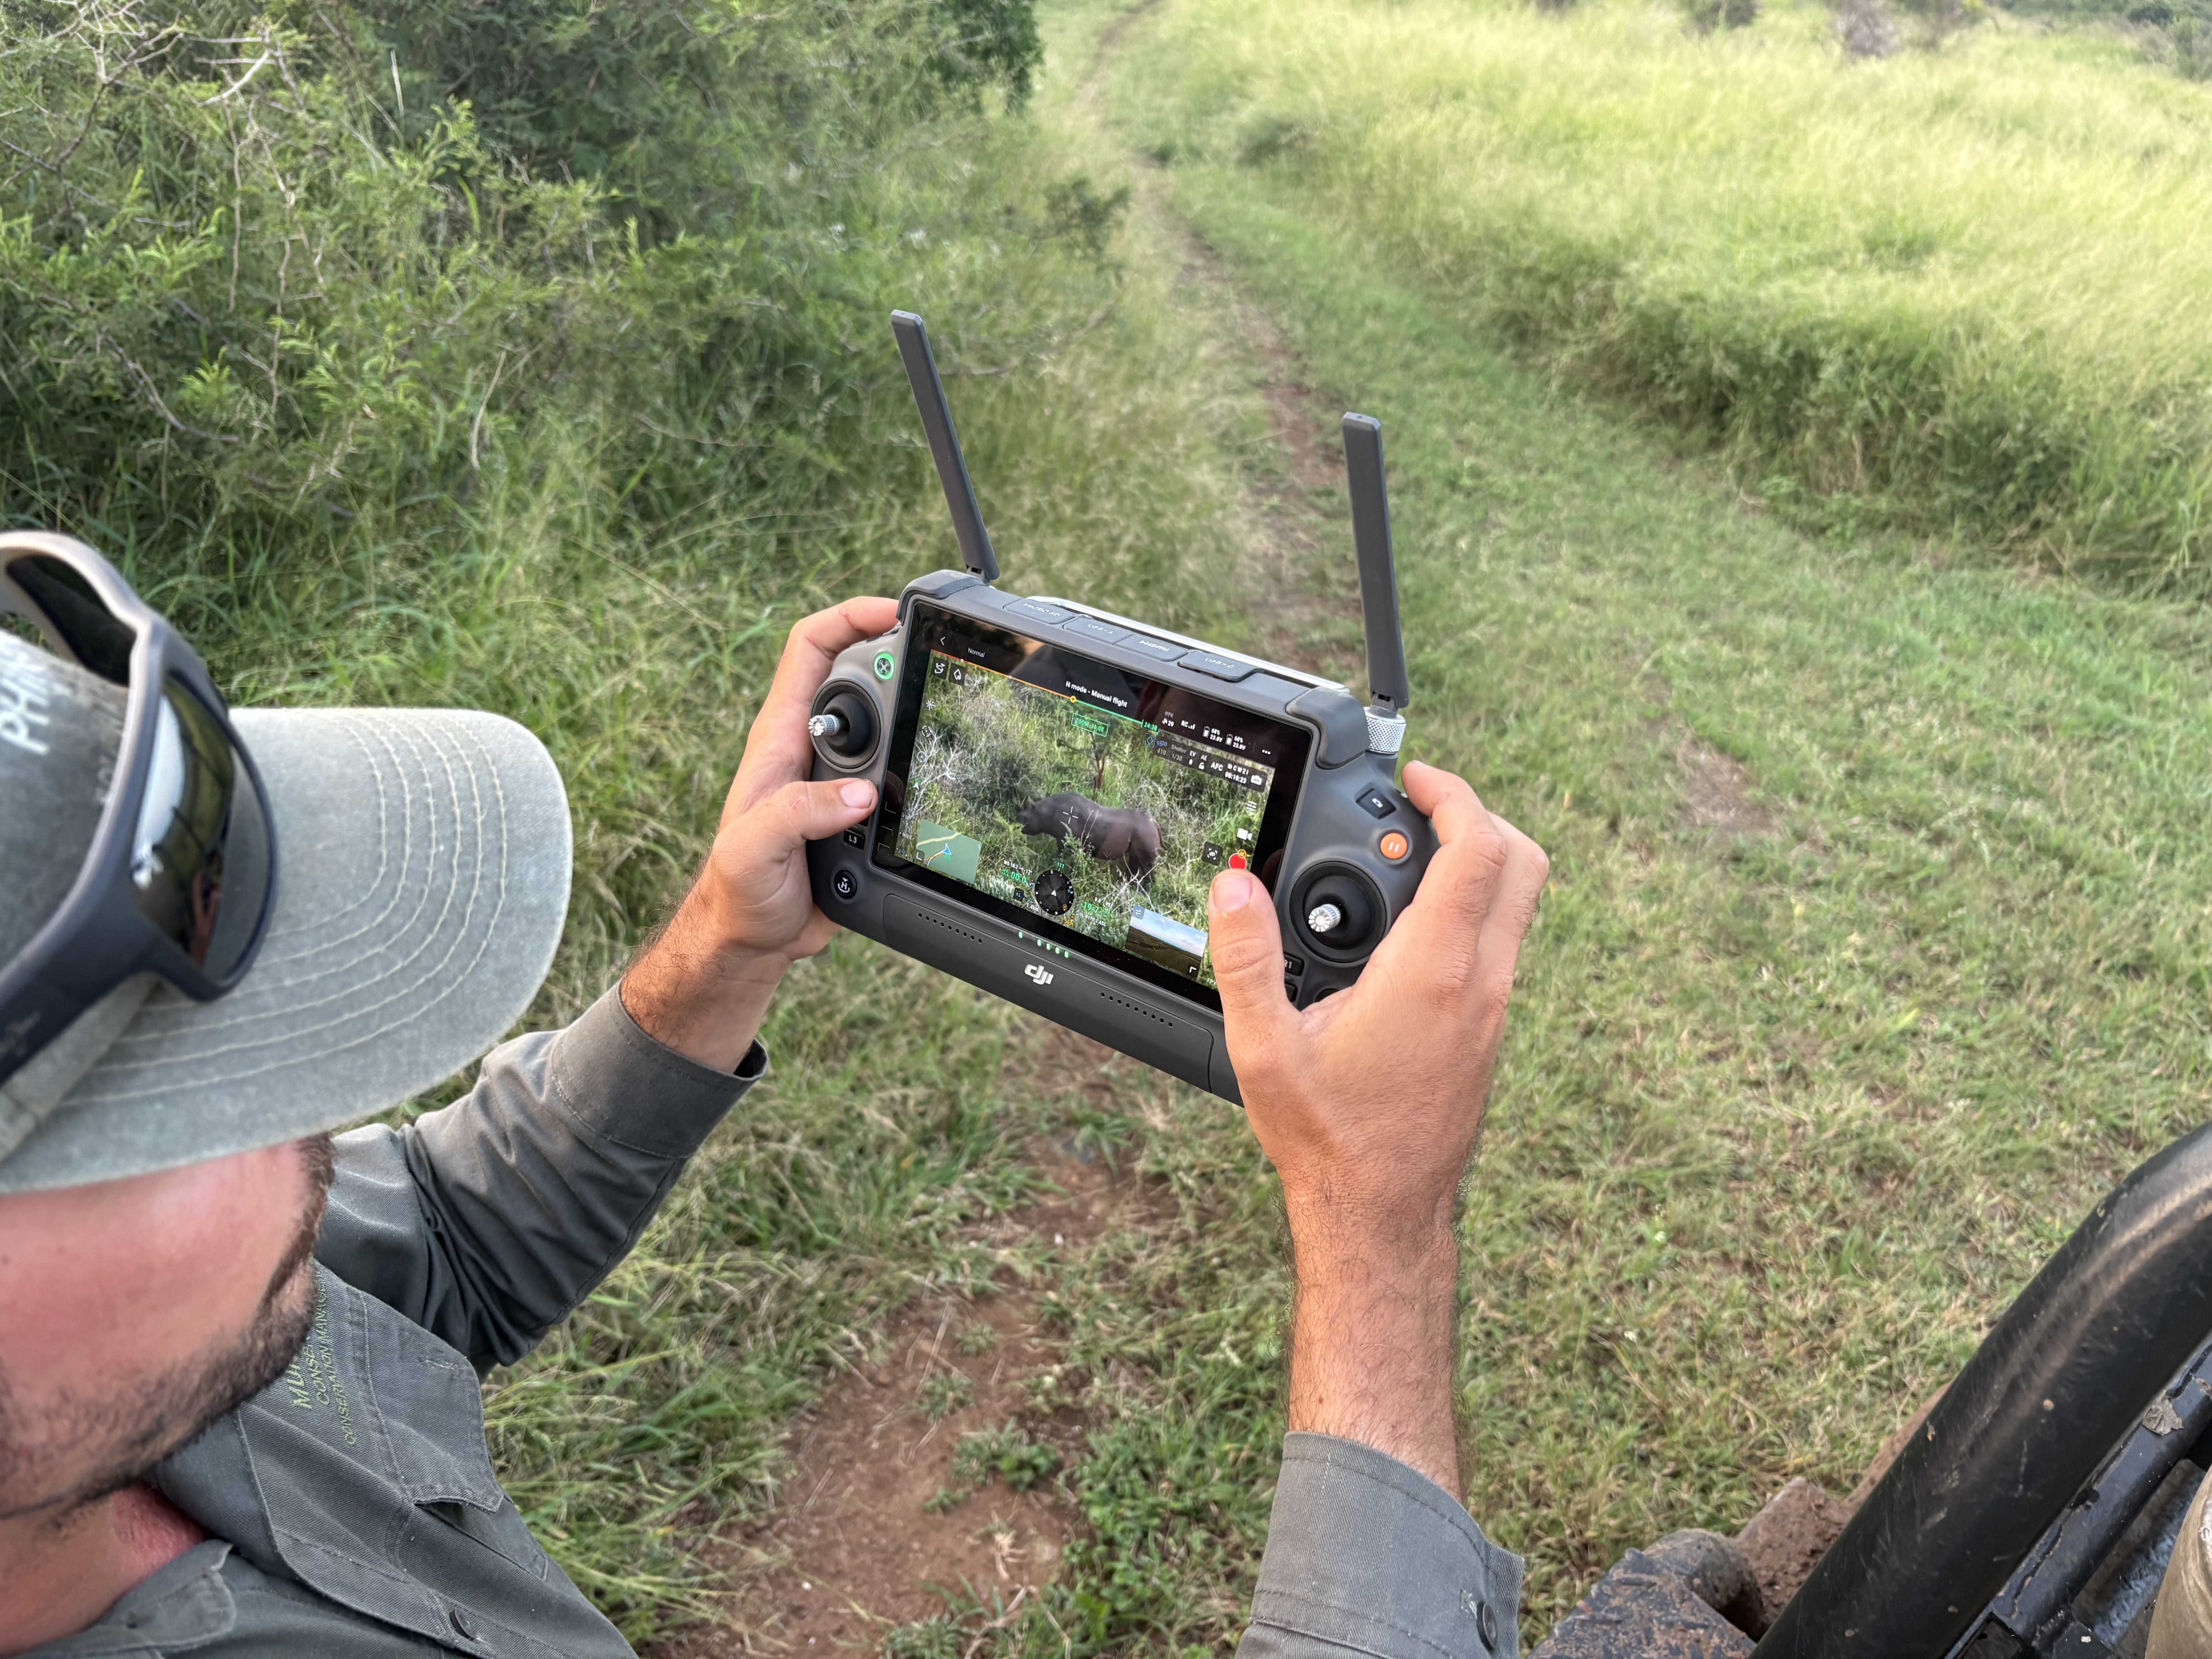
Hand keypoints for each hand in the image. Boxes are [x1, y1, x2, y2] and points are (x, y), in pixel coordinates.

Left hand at [621, 597, 898, 1069]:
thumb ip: (800, 815)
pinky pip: (905, 781)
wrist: (754, 936)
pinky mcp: (864, 813)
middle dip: (902, 671)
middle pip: (866, 680)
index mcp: (782, 736)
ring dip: (918, 733)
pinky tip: (938, 795)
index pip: (812, 648)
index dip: (850, 618)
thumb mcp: (754, 848)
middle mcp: (814, 748)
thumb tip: (860, 796)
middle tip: (934, 682)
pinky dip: (925, 780)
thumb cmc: (738, 889)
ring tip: (940, 746)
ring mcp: (841, 779)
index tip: (894, 613)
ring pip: (894, 731)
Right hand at [1206, 761, 1547, 1490]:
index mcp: (1432, 972)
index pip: (1479, 849)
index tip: (1417, 779)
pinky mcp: (1487, 1030)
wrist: (1382, 1215)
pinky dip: (1466, 912)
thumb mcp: (1263, 1048)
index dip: (1455, 794)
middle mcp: (1479, 983)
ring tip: (1399, 866)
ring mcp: (1492, 1009)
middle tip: (1417, 810)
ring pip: (1515, 905)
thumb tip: (1230, 885)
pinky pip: (1496, 945)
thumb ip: (1245, 959)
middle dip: (1479, 816)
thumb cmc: (1328, 1140)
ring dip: (1474, 865)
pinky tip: (1400, 933)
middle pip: (1523, 862)